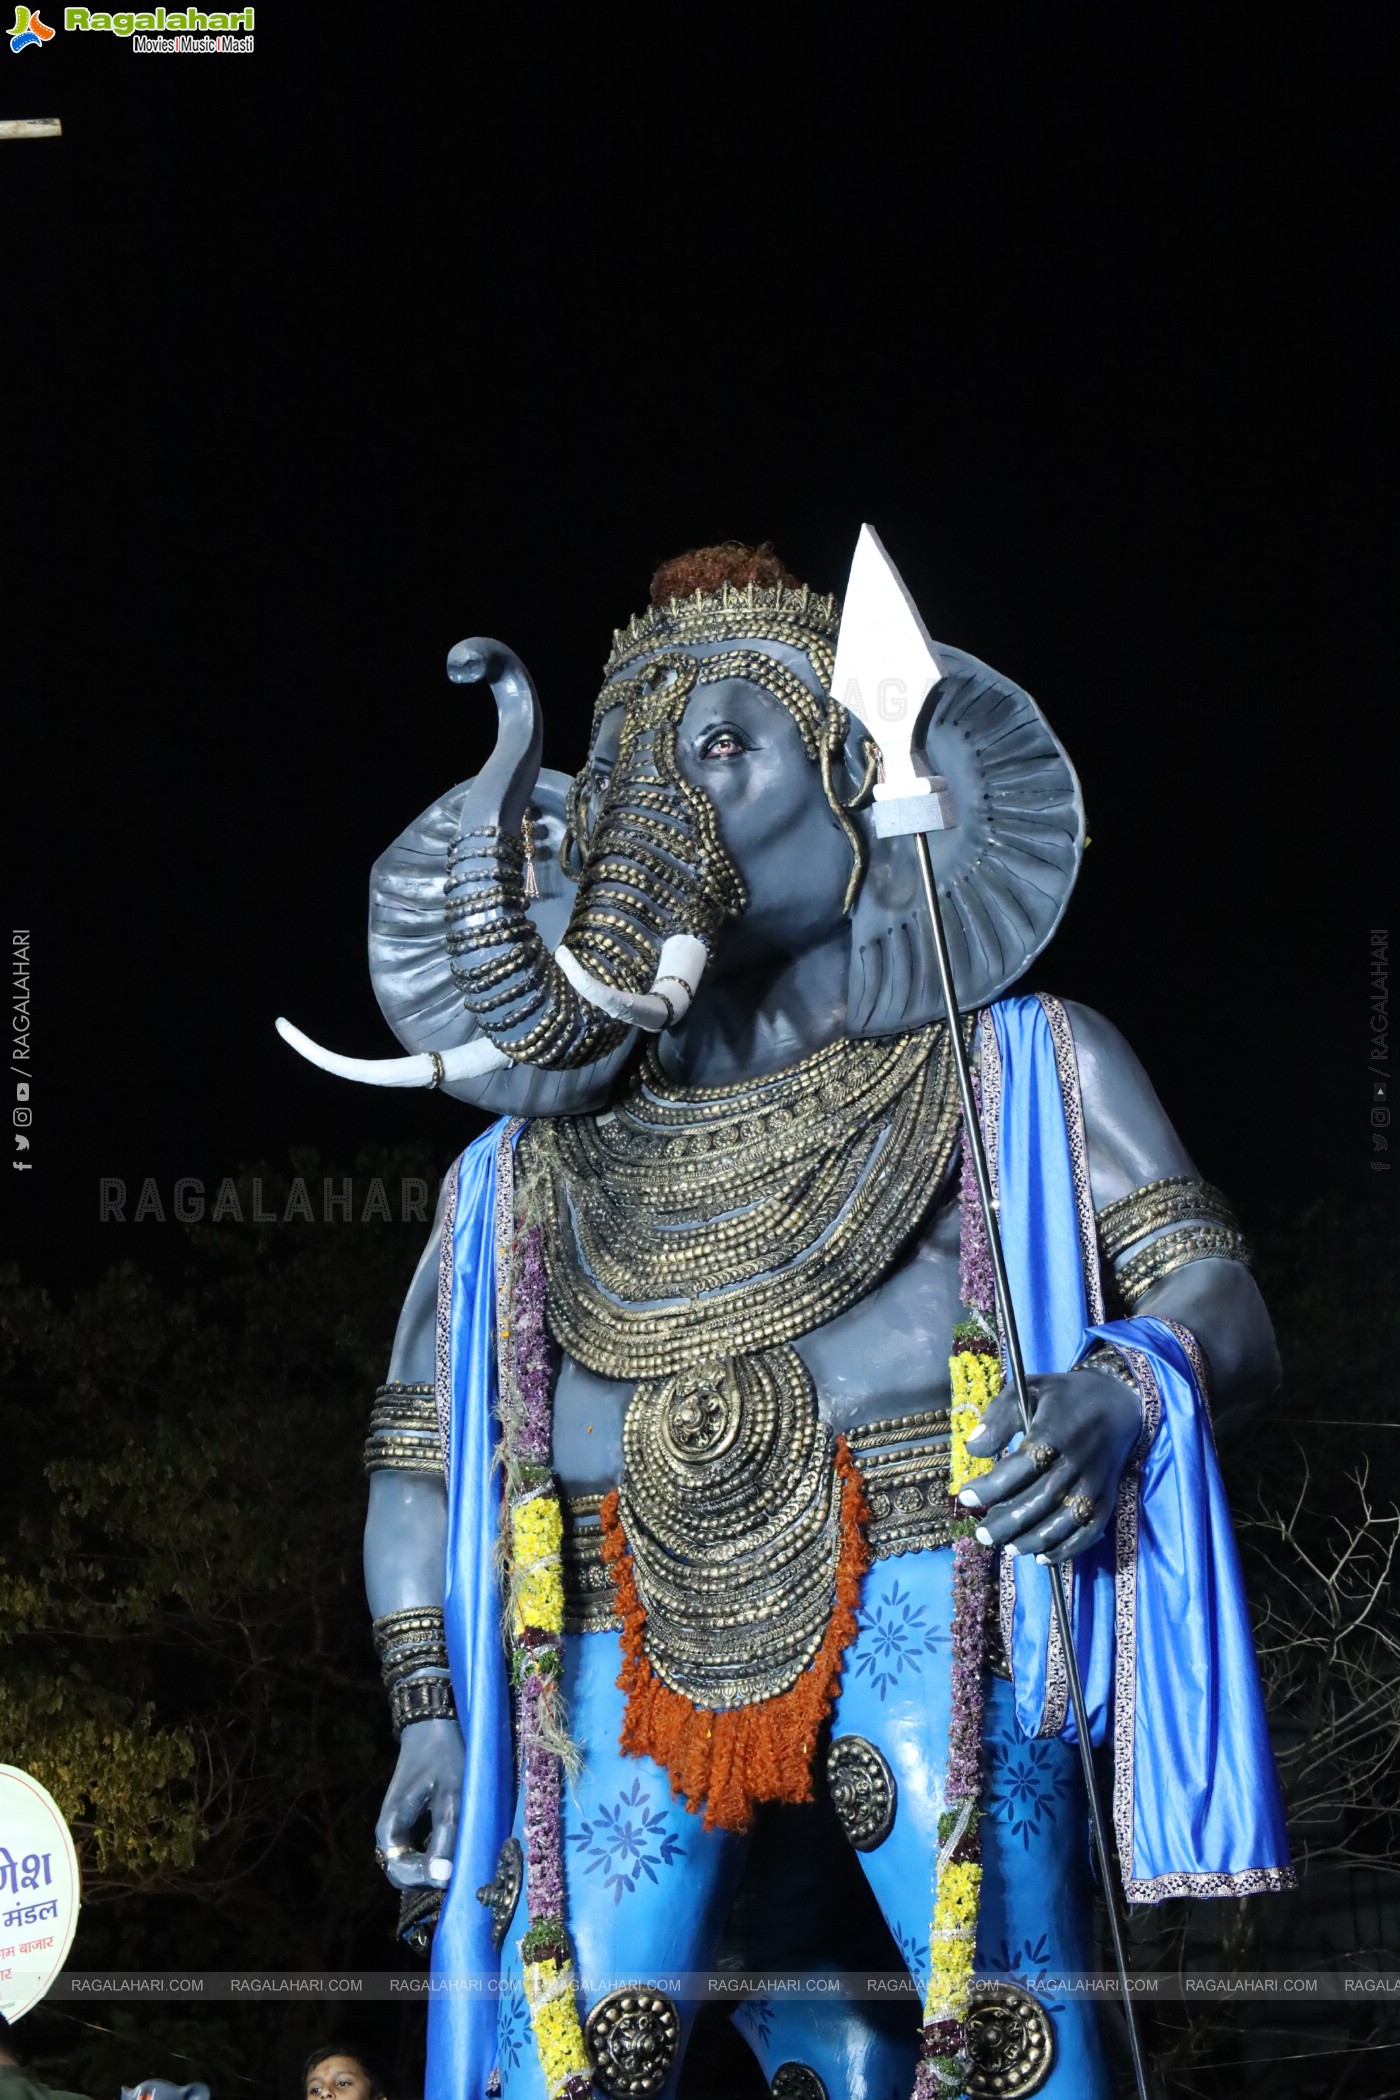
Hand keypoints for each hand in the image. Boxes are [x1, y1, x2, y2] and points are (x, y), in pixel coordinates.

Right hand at [374, 1716, 463, 1890]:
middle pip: (405, 1872)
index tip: (456, 1872)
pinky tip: (460, 1843)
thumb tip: (442, 1880)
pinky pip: (420, 1848)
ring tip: (464, 1855)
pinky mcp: (411, 1820)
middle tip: (463, 1865)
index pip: (401, 1873)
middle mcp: (390, 1832)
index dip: (427, 1880)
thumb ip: (445, 1838)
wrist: (434, 1722)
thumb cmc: (444, 1756)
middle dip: (432, 1876)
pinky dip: (438, 1852)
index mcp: (391, 1828)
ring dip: (436, 1865)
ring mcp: (400, 1826)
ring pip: (414, 1861)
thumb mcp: (451, 1796)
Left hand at [958, 1366, 1141, 1562]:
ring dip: (1034, 1540)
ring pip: (1064, 1521)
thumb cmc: (1063, 1397)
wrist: (1117, 1403)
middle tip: (982, 1534)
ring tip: (1007, 1548)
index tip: (966, 1496)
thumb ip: (998, 1418)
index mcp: (1055, 1431)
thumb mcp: (1027, 1390)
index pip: (1021, 1466)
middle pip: (1040, 1500)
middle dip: (1007, 1522)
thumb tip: (973, 1448)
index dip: (992, 1486)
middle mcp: (1076, 1461)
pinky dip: (1068, 1549)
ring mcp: (1094, 1483)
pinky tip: (1043, 1557)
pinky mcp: (1107, 1498)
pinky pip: (1089, 1531)